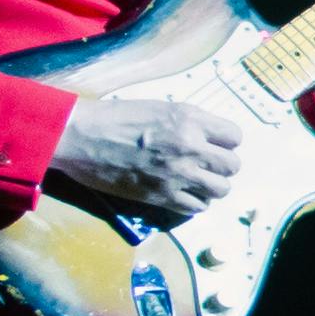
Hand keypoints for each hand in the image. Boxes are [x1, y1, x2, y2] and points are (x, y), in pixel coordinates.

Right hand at [48, 94, 247, 220]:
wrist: (80, 136)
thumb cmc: (114, 117)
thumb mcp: (160, 108)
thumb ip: (189, 122)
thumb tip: (208, 136)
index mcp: (190, 120)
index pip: (234, 137)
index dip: (225, 142)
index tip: (213, 145)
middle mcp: (190, 147)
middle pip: (232, 165)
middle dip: (220, 165)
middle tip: (204, 165)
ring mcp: (178, 174)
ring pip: (221, 189)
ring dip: (211, 186)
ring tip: (196, 181)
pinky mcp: (162, 196)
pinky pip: (197, 207)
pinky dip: (194, 202)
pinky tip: (182, 194)